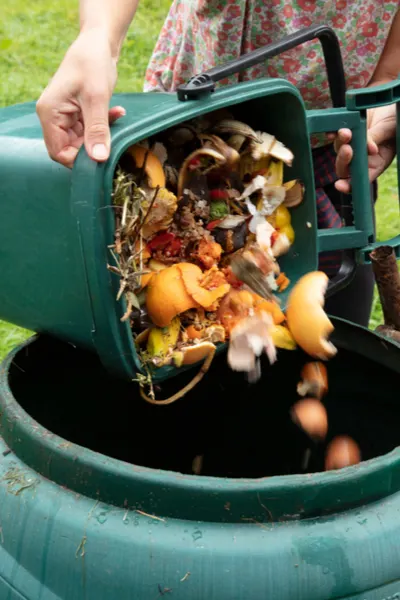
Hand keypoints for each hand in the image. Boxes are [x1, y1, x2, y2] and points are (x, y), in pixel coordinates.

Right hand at [36, 28, 125, 167]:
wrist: (98, 42)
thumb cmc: (92, 63)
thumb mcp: (97, 98)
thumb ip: (97, 130)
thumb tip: (99, 158)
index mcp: (50, 113)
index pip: (58, 152)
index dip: (78, 160)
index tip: (100, 157)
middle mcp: (53, 117)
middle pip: (70, 149)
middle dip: (93, 147)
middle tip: (113, 140)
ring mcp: (65, 115)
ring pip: (83, 141)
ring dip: (102, 135)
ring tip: (116, 118)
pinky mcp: (78, 113)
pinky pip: (90, 129)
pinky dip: (105, 125)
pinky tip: (118, 112)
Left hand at [334, 103, 396, 193]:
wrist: (388, 102)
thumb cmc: (395, 120)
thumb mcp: (390, 130)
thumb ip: (377, 138)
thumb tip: (368, 148)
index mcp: (377, 163)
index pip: (360, 179)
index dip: (349, 185)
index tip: (340, 185)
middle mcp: (362, 157)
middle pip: (345, 167)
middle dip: (344, 160)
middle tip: (348, 149)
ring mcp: (352, 144)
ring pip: (339, 150)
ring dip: (340, 143)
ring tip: (346, 132)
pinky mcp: (346, 131)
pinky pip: (334, 135)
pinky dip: (332, 134)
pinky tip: (331, 132)